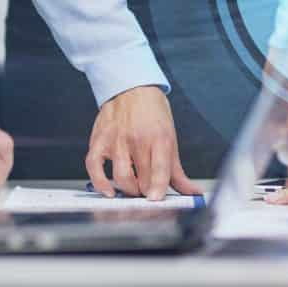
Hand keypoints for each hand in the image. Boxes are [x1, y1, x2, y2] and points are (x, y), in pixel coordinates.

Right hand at [86, 86, 201, 200]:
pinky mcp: (100, 140)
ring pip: (121, 176)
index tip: (157, 200)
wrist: (131, 87)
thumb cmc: (152, 113)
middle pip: (141, 178)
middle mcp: (137, 138)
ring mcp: (117, 139)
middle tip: (148, 193)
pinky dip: (100, 182)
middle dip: (146, 192)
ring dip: (128, 190)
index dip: (158, 189)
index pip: (160, 169)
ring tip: (134, 189)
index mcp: (159, 137)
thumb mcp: (170, 138)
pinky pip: (94, 166)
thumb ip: (177, 170)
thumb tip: (192, 192)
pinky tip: (108, 190)